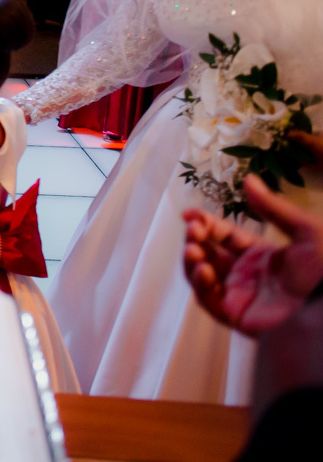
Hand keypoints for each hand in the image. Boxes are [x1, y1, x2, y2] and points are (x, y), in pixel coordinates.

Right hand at [184, 172, 322, 334]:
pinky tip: (204, 270)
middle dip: (195, 241)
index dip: (205, 223)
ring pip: (202, 277)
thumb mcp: (306, 232)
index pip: (224, 235)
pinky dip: (200, 285)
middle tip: (193, 233)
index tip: (188, 214)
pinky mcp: (236, 316)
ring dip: (192, 262)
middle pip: (208, 254)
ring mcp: (240, 296)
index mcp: (261, 254)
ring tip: (194, 250)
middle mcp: (246, 274)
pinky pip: (209, 301)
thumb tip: (249, 178)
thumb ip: (273, 208)